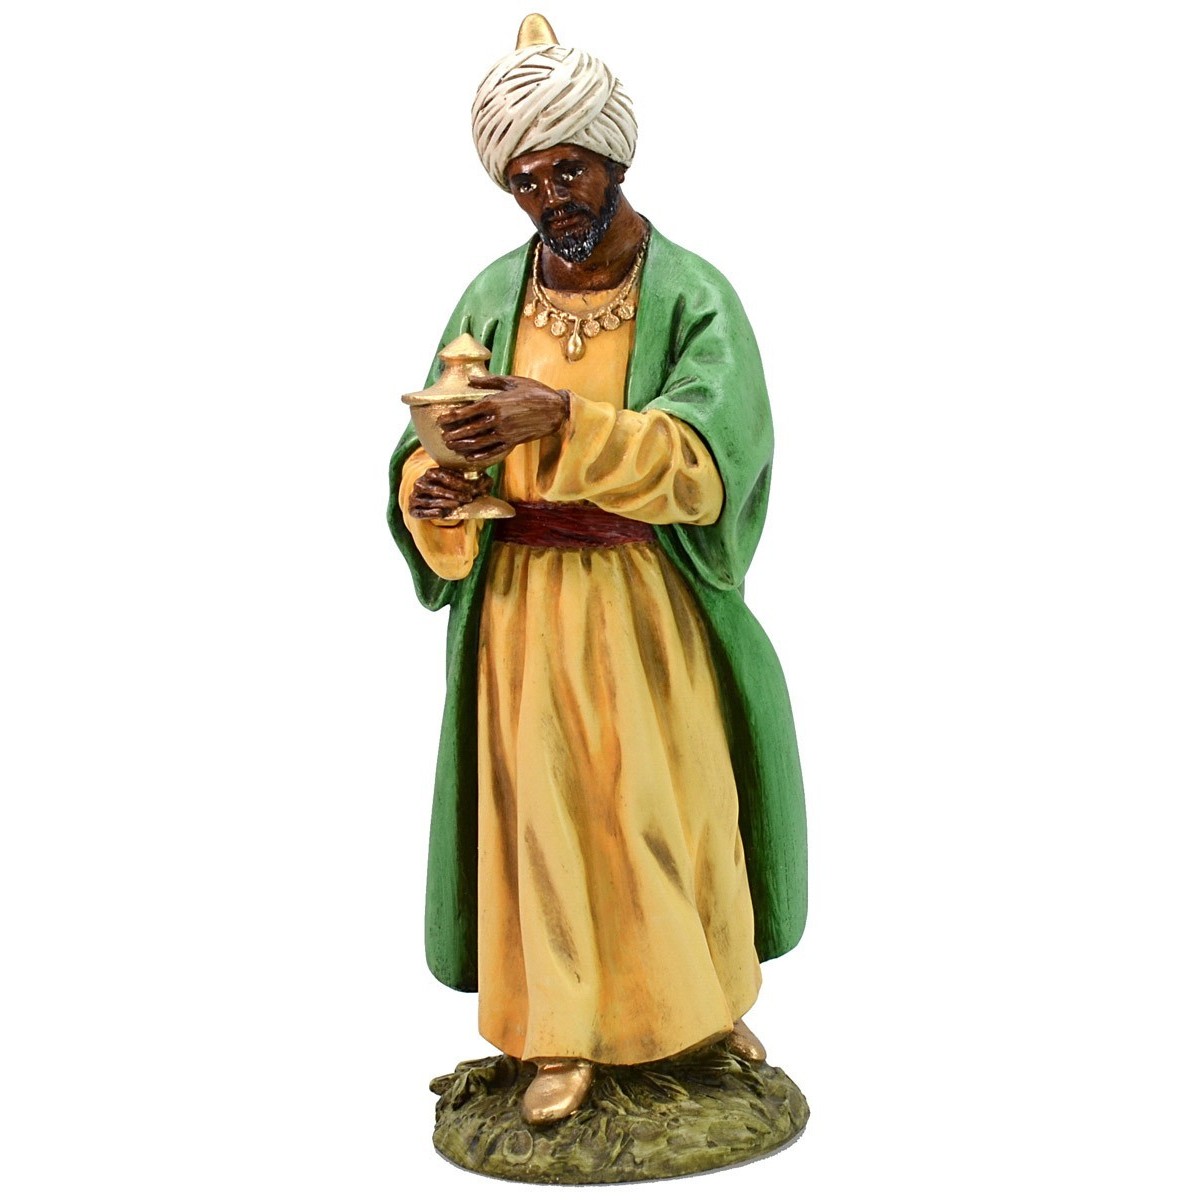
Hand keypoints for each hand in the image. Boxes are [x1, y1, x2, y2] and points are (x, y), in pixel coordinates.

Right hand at [407, 466, 492, 520]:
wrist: (429, 504)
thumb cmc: (447, 492)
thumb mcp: (459, 485)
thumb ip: (473, 482)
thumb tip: (489, 481)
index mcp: (430, 473)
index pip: (444, 475)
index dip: (458, 482)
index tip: (472, 488)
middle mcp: (420, 483)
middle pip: (437, 488)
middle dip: (454, 494)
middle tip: (468, 498)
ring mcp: (414, 496)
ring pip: (430, 500)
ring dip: (445, 503)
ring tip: (458, 505)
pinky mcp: (412, 510)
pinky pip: (421, 512)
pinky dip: (431, 513)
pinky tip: (443, 513)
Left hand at [437, 375, 569, 462]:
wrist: (556, 409)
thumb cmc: (535, 392)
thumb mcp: (512, 381)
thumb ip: (489, 381)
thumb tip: (470, 379)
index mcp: (495, 402)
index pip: (466, 412)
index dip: (451, 417)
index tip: (441, 421)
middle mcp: (498, 419)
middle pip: (468, 430)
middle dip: (453, 435)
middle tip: (443, 437)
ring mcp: (505, 433)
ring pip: (478, 443)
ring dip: (462, 446)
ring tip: (451, 447)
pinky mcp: (513, 442)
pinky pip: (493, 452)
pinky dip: (480, 456)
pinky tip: (470, 457)